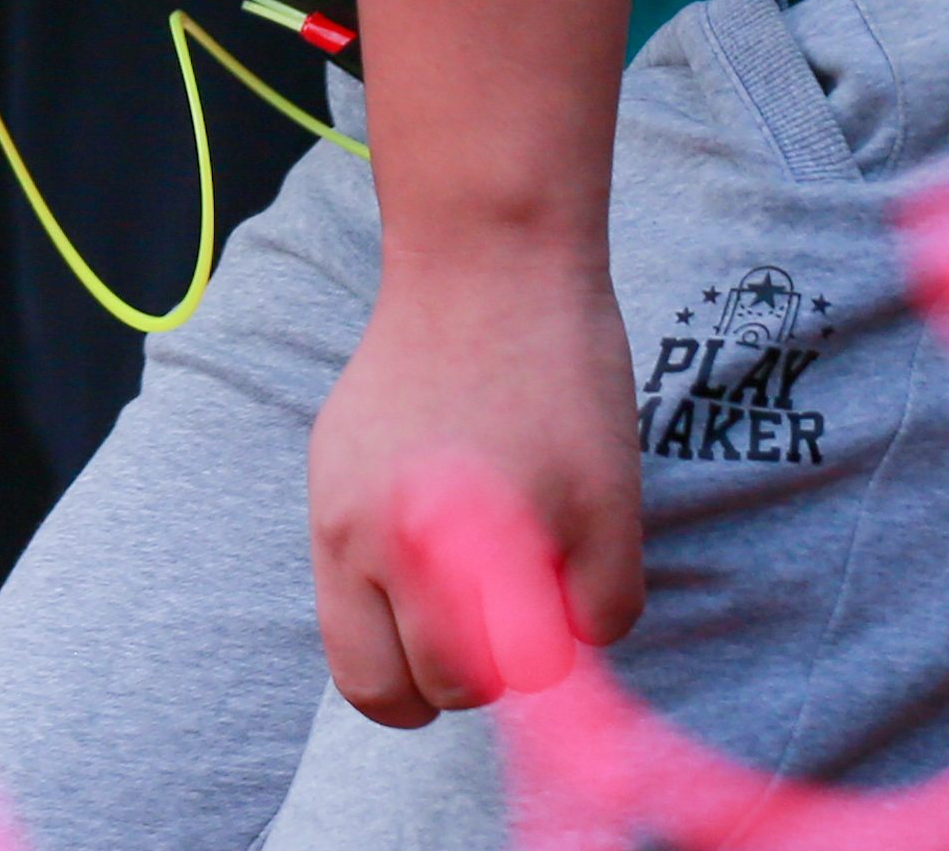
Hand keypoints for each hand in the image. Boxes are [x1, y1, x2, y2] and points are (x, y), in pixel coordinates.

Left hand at [308, 220, 645, 723]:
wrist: (486, 258)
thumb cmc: (417, 362)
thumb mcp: (349, 465)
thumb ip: (366, 562)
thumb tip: (405, 655)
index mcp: (342, 531)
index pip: (373, 686)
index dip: (413, 690)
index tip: (436, 659)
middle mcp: (411, 541)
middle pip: (453, 686)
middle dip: (477, 664)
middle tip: (495, 604)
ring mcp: (507, 527)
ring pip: (531, 669)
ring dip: (540, 640)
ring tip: (538, 567)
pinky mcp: (592, 507)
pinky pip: (606, 622)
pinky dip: (597, 600)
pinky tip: (581, 540)